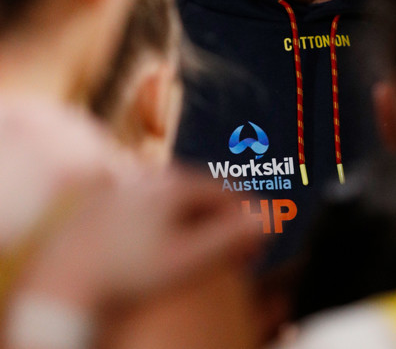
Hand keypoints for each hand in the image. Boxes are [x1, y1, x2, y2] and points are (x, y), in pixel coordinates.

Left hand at [15, 165, 261, 309]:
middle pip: (202, 195)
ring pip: (177, 200)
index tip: (258, 244)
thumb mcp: (186, 260)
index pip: (226, 193)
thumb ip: (231, 239)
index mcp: (176, 183)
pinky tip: (169, 245)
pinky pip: (153, 207)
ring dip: (197, 221)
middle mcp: (153, 175)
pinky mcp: (112, 200)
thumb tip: (271, 218)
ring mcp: (130, 185)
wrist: (66, 277)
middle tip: (237, 251)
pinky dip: (170, 222)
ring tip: (205, 250)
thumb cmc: (128, 272)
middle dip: (223, 219)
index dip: (248, 218)